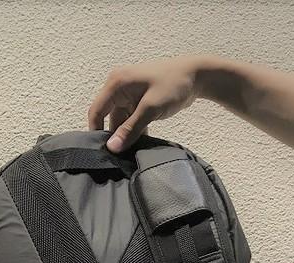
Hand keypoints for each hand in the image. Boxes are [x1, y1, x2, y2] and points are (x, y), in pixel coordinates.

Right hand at [87, 56, 207, 152]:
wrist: (197, 75)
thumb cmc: (174, 85)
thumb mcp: (150, 109)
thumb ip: (130, 129)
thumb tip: (112, 147)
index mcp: (116, 83)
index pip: (96, 111)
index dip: (97, 132)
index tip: (102, 152)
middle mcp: (118, 86)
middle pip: (107, 116)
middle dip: (114, 135)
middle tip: (119, 156)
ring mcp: (129, 93)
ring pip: (121, 119)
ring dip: (126, 134)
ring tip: (131, 152)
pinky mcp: (139, 99)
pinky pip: (131, 117)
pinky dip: (135, 129)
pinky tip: (141, 144)